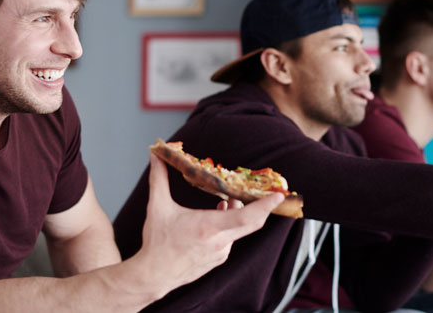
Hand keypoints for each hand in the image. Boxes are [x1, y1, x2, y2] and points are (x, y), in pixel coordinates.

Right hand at [134, 152, 282, 293]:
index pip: (247, 216)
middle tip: (269, 193)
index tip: (279, 195)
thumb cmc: (157, 243)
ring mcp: (221, 252)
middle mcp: (220, 241)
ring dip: (238, 214)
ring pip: (240, 229)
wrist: (153, 276)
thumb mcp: (158, 207)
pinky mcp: (218, 259)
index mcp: (210, 227)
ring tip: (227, 201)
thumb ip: (159, 179)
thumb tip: (156, 156)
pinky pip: (231, 239)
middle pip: (252, 222)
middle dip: (261, 206)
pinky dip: (230, 226)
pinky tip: (218, 217)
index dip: (265, 206)